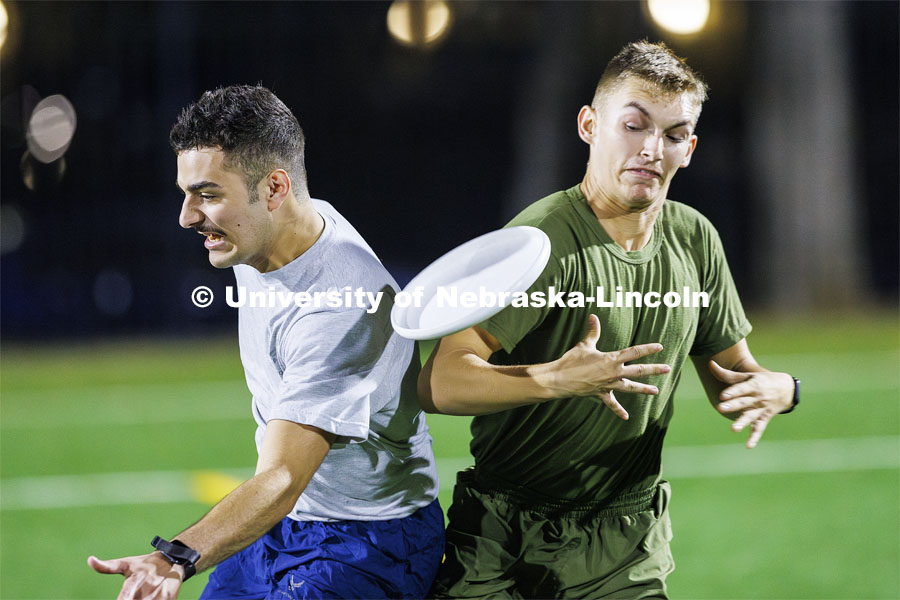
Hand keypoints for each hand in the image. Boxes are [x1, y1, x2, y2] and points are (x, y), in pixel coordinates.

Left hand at [88, 552, 183, 599]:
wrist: (172, 560)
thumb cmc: (144, 564)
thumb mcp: (126, 563)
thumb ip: (107, 566)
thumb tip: (89, 559)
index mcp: (134, 581)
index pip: (124, 598)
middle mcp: (147, 589)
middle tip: (133, 595)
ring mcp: (160, 596)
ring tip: (140, 595)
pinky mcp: (170, 599)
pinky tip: (150, 597)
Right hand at [552, 314, 669, 419]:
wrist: (560, 379)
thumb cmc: (571, 361)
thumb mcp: (584, 345)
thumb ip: (593, 332)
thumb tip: (593, 316)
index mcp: (611, 359)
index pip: (634, 352)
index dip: (648, 348)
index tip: (659, 347)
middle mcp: (614, 373)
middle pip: (638, 371)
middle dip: (654, 369)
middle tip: (667, 368)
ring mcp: (609, 385)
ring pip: (630, 387)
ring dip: (644, 389)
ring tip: (656, 392)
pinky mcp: (601, 395)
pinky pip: (612, 404)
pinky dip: (619, 410)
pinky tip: (626, 417)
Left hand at [708, 360, 793, 448]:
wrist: (786, 388)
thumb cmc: (761, 380)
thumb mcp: (747, 375)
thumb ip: (727, 374)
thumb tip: (710, 364)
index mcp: (753, 384)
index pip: (742, 388)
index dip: (733, 391)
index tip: (723, 395)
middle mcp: (757, 397)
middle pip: (743, 402)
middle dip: (733, 405)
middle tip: (721, 408)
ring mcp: (761, 409)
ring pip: (751, 416)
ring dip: (742, 422)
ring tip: (733, 429)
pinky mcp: (764, 418)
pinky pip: (759, 429)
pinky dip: (754, 437)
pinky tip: (748, 446)